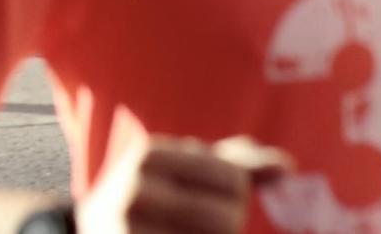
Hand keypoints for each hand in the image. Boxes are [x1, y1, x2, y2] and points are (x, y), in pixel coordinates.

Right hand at [78, 133, 290, 232]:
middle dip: (226, 226)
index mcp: (151, 154)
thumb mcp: (185, 169)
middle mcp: (136, 190)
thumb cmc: (153, 197)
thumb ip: (236, 163)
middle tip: (199, 224)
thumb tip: (286, 167)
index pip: (234, 179)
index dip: (234, 195)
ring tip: (186, 231)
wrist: (93, 230)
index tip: (207, 198)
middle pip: (226, 217)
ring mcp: (129, 229)